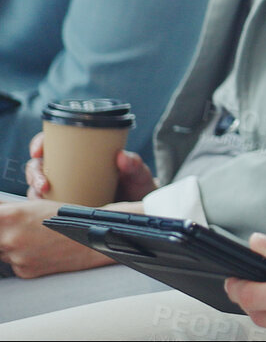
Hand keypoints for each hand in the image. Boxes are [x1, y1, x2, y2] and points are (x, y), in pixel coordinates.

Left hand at [0, 199, 111, 276]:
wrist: (92, 238)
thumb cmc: (66, 217)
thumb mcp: (32, 205)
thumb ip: (4, 208)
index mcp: (8, 217)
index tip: (0, 220)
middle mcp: (8, 239)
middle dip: (2, 232)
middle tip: (19, 228)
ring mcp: (15, 257)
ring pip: (0, 251)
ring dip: (7, 244)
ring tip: (31, 236)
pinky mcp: (23, 272)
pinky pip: (12, 263)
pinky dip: (21, 256)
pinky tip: (37, 248)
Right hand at [26, 132, 157, 201]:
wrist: (141, 210)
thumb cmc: (137, 186)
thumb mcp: (137, 173)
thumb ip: (133, 164)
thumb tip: (122, 156)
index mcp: (83, 154)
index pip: (54, 143)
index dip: (40, 143)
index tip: (38, 150)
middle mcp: (69, 171)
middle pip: (39, 166)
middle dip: (34, 173)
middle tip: (43, 184)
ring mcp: (66, 189)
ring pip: (38, 187)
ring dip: (34, 192)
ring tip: (43, 198)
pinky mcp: (65, 207)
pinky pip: (45, 207)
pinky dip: (41, 209)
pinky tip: (43, 212)